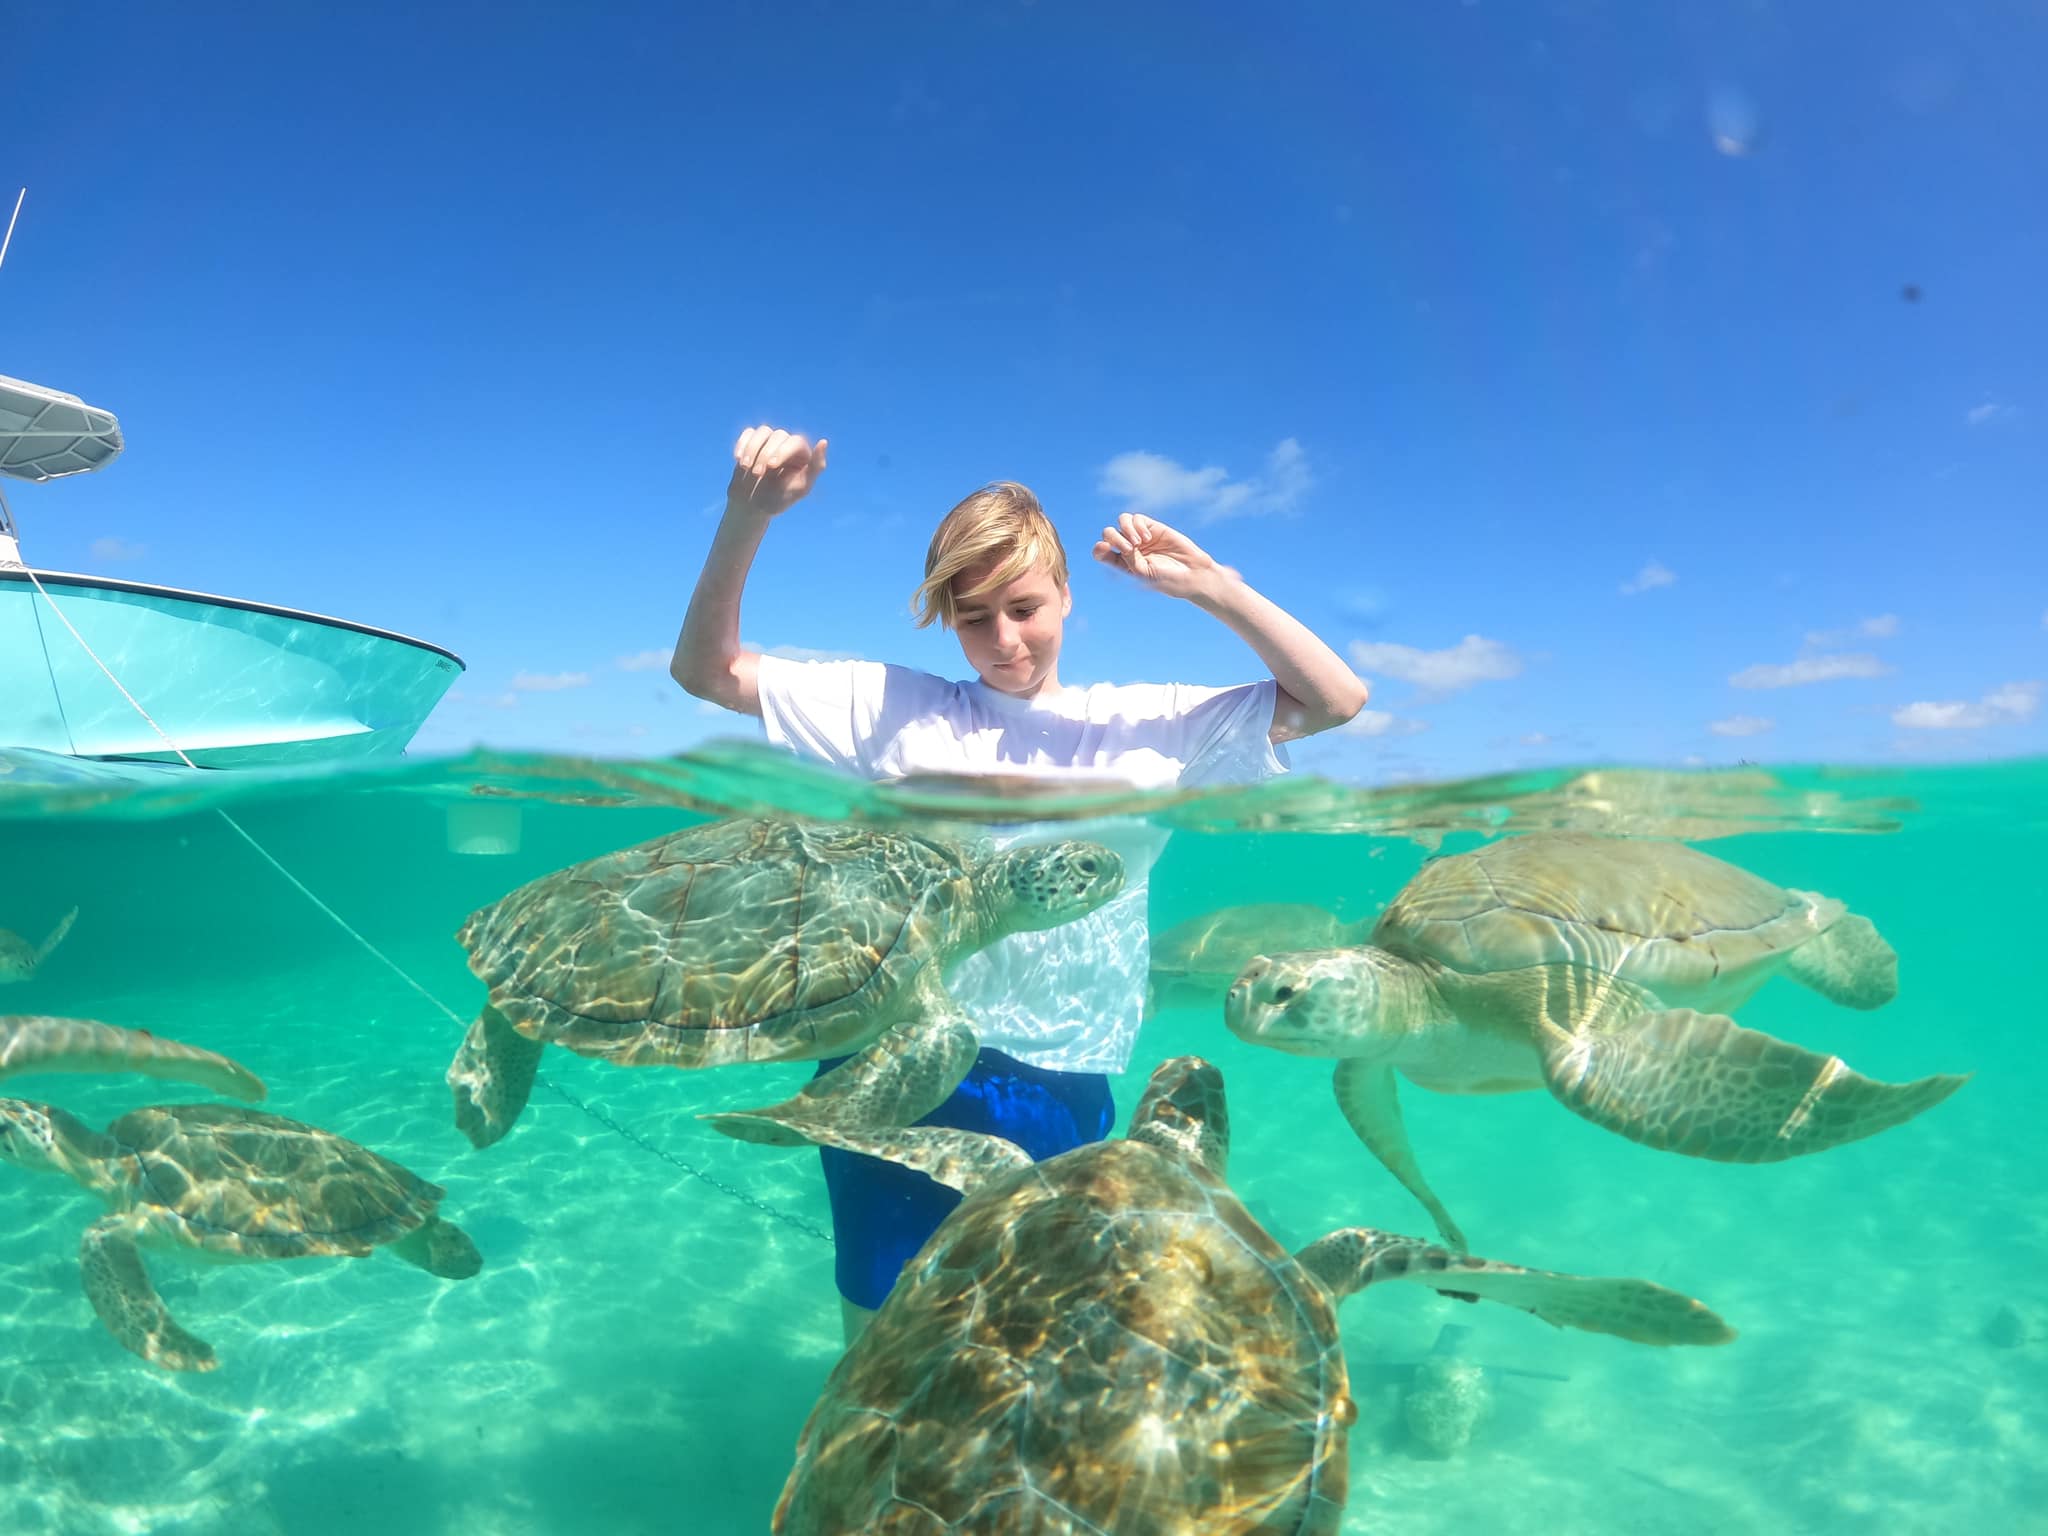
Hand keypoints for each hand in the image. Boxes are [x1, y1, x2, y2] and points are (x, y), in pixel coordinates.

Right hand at [727, 425, 828, 517]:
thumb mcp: (801, 488)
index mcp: (803, 454)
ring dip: (753, 448)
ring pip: (763, 431)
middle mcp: (787, 444)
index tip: (771, 467)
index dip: (783, 451)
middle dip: (765, 454)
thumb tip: (824, 441)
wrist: (752, 506)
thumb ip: (816, 468)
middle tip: (757, 474)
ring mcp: (769, 441)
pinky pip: (748, 433)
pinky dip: (743, 444)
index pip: (796, 441)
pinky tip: (738, 459)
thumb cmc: (779, 499)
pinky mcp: (752, 442)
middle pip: (779, 435)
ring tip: (746, 467)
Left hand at [1093, 513, 1238, 601]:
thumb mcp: (1144, 572)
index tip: (1105, 548)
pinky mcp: (1153, 527)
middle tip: (1130, 549)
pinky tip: (1147, 537)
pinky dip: (1138, 525)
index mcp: (1122, 563)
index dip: (1099, 548)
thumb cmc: (1167, 579)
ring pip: (1121, 521)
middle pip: (1109, 534)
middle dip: (1114, 538)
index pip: (1102, 552)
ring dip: (1125, 529)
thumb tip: (1107, 542)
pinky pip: (1137, 519)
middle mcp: (1130, 548)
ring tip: (1139, 542)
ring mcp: (1141, 536)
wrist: (1192, 574)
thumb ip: (1127, 558)